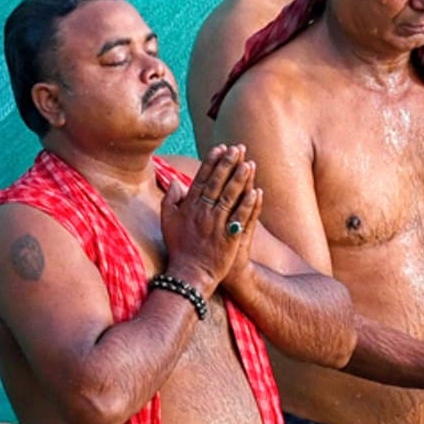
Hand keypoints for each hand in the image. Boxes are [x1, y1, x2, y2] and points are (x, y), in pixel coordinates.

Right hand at [160, 147, 257, 298]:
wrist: (189, 275)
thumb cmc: (179, 248)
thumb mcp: (167, 222)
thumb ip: (170, 200)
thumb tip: (175, 181)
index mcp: (189, 207)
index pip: (201, 179)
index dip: (211, 162)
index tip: (220, 148)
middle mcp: (202, 213)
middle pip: (217, 184)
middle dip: (228, 164)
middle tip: (238, 149)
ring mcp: (216, 225)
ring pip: (230, 197)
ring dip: (240, 180)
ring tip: (249, 164)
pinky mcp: (228, 238)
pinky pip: (240, 218)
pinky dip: (248, 205)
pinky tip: (256, 192)